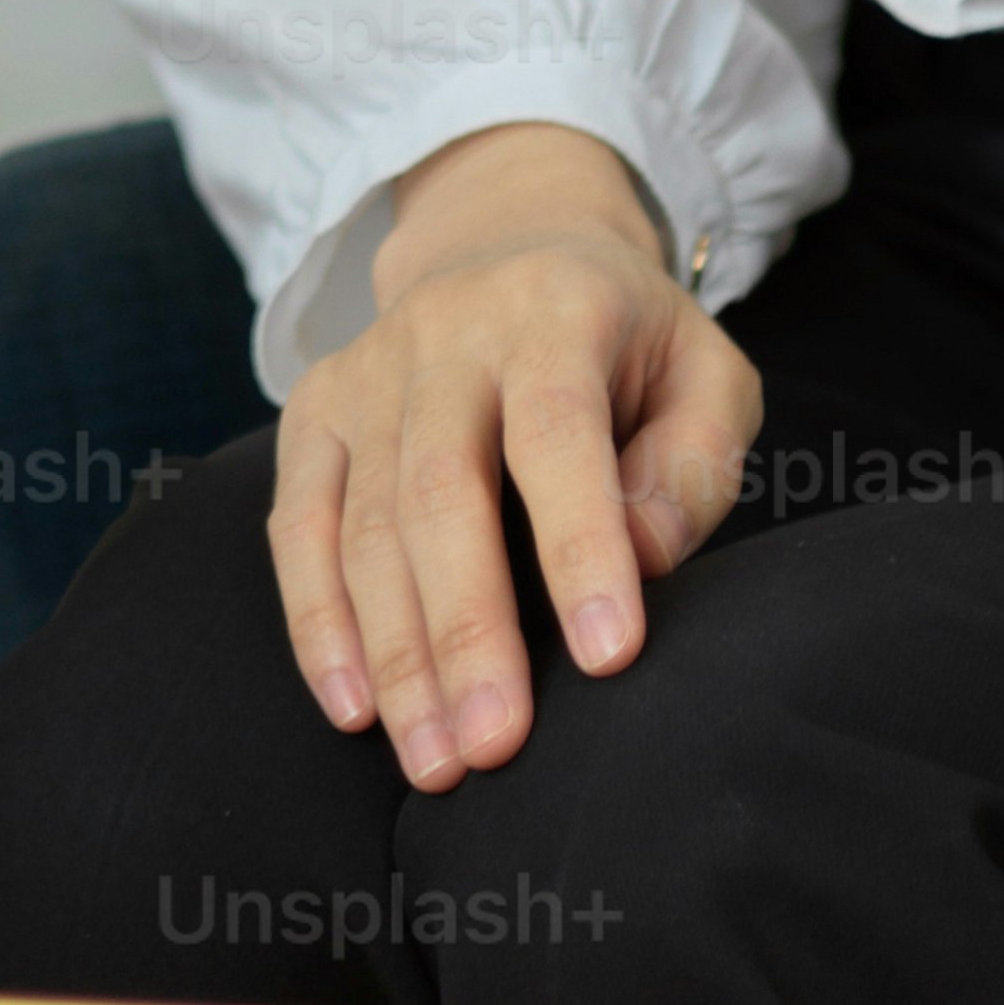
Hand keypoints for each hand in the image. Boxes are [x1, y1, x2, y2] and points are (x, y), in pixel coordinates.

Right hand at [278, 120, 763, 790]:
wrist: (509, 241)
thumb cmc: (629, 345)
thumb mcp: (705, 374)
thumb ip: (693, 464)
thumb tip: (642, 559)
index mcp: (554, 311)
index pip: (558, 433)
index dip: (579, 544)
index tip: (608, 658)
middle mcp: (445, 331)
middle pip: (440, 490)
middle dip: (467, 630)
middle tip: (494, 750)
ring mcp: (367, 370)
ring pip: (365, 524)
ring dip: (396, 654)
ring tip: (437, 763)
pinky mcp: (314, 410)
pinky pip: (297, 525)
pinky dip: (318, 621)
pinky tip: (354, 708)